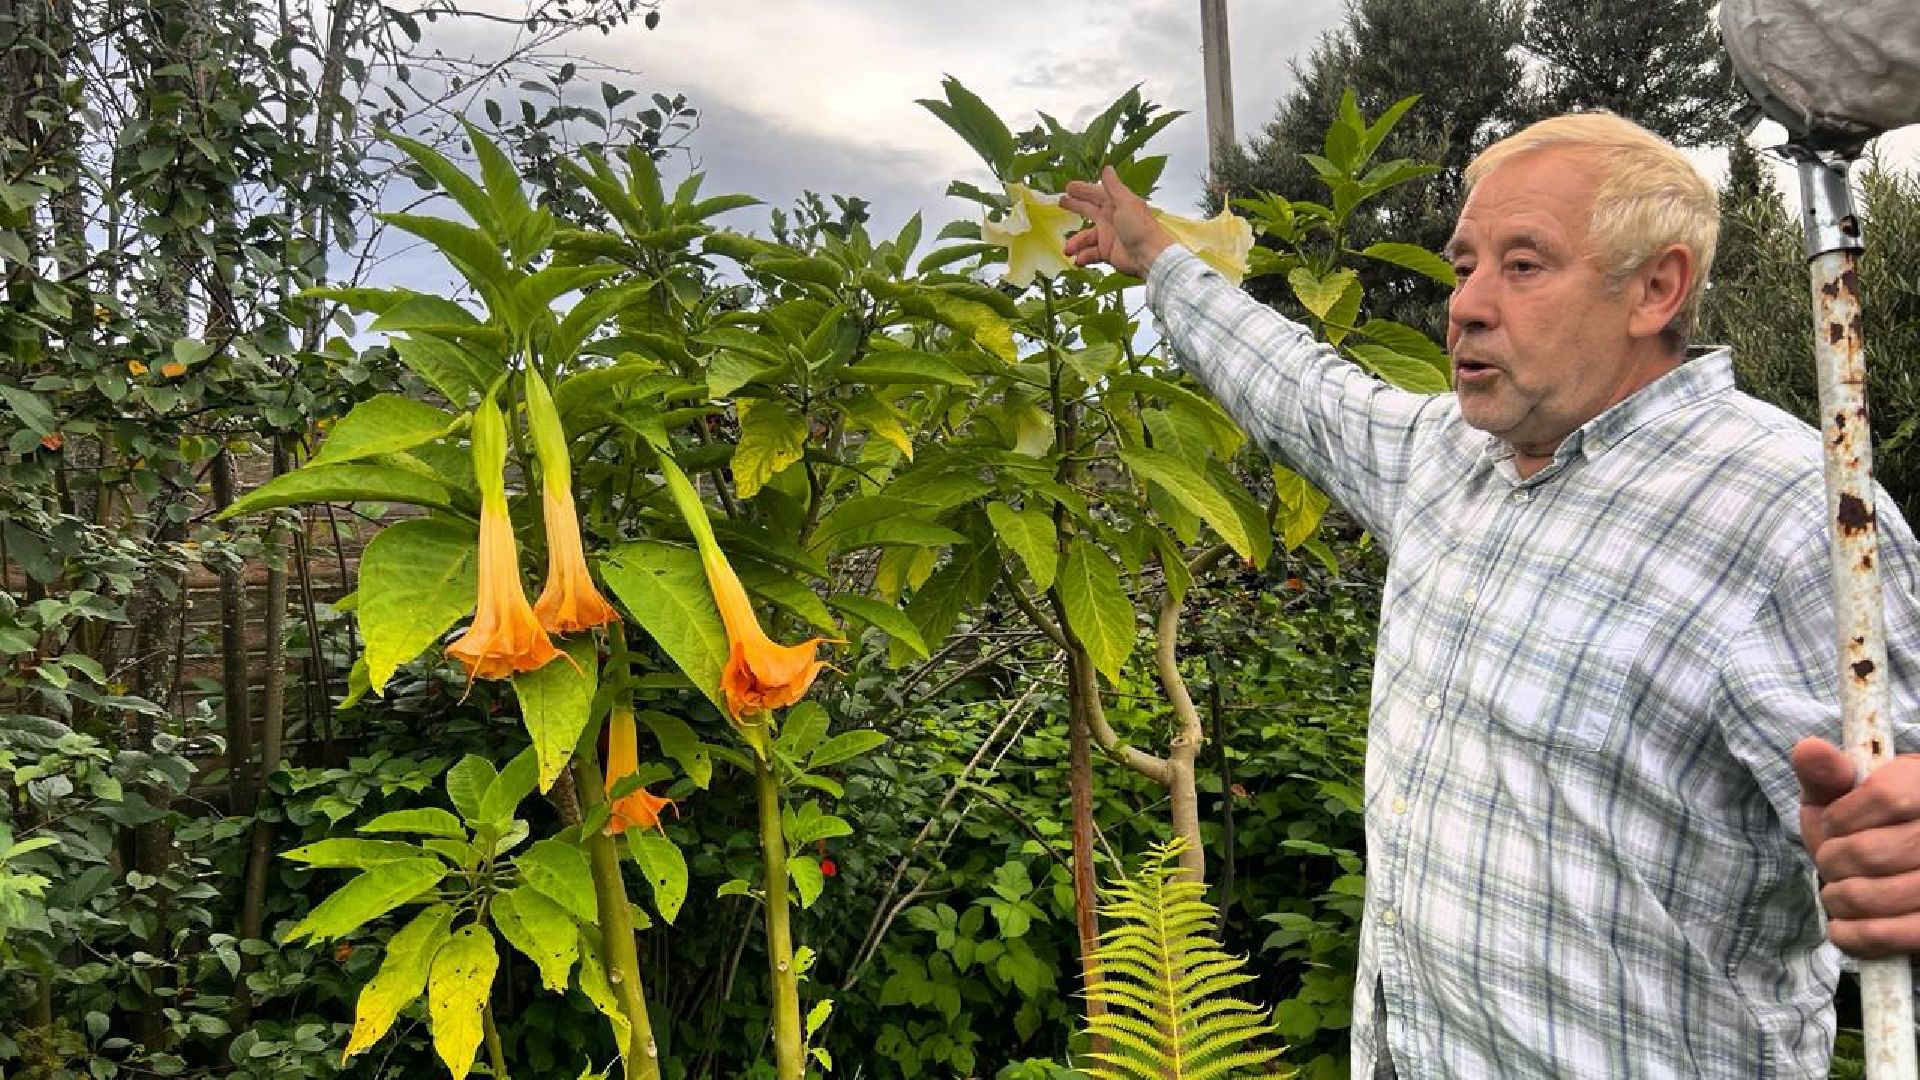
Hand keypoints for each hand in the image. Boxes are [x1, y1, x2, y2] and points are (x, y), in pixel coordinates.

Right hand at [1060, 167, 1174, 278]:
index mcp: (1116, 204)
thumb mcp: (1126, 202)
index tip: (1068, 186)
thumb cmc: (1140, 228)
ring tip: (1068, 249)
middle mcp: (1111, 219)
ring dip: (1076, 242)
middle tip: (1060, 202)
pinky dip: (1083, 256)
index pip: (1095, 194)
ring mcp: (1108, 236)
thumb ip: (1114, 187)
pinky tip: (1078, 260)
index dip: (1082, 190)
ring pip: (1086, 236)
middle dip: (1074, 207)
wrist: (1149, 256)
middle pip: (1088, 210)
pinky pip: (1091, 253)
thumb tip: (1107, 168)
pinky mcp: (1108, 252)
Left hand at [1794, 737, 1919, 956]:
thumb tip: (1808, 748)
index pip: (1886, 798)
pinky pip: (1890, 936)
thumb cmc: (1867, 829)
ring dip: (1838, 897)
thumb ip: (1828, 774)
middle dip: (1833, 861)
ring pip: (1876, 896)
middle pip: (1872, 852)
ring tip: (1839, 890)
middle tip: (1832, 863)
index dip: (1843, 817)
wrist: (1898, 875)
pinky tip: (1845, 924)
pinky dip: (1854, 935)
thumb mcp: (1844, 796)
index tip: (1834, 825)